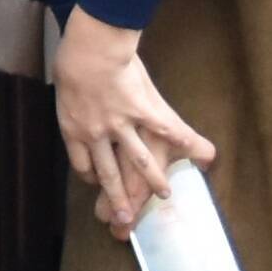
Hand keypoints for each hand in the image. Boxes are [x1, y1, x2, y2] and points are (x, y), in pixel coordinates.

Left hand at [50, 9, 213, 232]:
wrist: (88, 45)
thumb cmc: (74, 64)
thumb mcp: (68, 93)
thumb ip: (78, 114)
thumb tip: (82, 128)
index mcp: (75, 129)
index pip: (86, 167)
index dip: (95, 182)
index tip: (100, 194)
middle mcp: (97, 132)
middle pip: (110, 174)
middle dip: (118, 201)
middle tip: (123, 225)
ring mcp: (121, 123)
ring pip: (137, 161)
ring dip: (151, 182)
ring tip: (164, 196)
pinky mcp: (142, 110)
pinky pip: (167, 130)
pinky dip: (187, 143)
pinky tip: (204, 156)